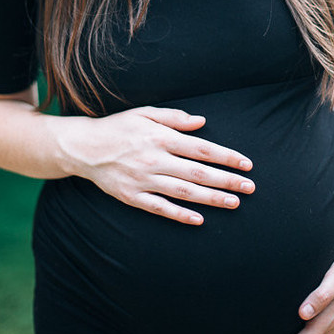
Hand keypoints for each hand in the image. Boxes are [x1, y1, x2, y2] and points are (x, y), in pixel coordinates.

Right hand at [56, 105, 254, 224]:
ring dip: (211, 198)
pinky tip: (199, 220)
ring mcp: (144, 180)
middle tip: (250, 188)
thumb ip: (174, 117)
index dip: (227, 157)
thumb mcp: (145, 113)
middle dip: (227, 181)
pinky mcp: (133, 197)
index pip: (202, 149)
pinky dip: (180, 215)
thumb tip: (201, 121)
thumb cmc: (118, 127)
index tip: (246, 164)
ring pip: (184, 192)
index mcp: (160, 137)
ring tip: (233, 203)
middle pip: (198, 173)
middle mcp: (155, 159)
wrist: (84, 147)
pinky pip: (160, 208)